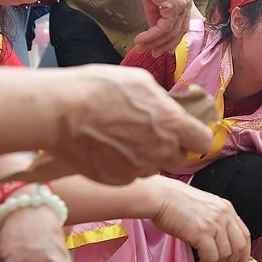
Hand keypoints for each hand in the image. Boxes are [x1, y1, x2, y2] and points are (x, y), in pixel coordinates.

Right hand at [52, 65, 211, 184]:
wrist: (58, 112)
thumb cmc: (98, 89)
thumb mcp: (141, 81)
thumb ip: (162, 101)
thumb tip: (170, 108)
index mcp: (172, 124)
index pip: (203, 142)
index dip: (195, 136)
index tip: (187, 132)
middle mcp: (160, 150)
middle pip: (179, 158)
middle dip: (171, 148)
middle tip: (152, 134)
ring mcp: (138, 168)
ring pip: (153, 167)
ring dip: (146, 156)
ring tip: (123, 138)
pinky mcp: (117, 180)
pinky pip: (130, 175)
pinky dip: (124, 165)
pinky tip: (108, 148)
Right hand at [129, 0, 196, 55]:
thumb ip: (156, 14)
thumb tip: (153, 31)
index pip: (182, 22)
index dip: (172, 38)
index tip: (160, 47)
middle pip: (180, 30)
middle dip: (165, 45)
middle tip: (153, 54)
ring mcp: (183, 2)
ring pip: (171, 31)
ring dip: (155, 43)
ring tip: (141, 49)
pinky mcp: (173, 4)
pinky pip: (164, 28)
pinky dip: (152, 36)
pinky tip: (141, 40)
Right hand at [148, 178, 250, 261]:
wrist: (159, 197)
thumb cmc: (174, 203)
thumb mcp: (204, 208)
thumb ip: (215, 222)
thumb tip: (218, 243)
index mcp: (226, 208)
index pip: (245, 234)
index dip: (246, 253)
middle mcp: (224, 215)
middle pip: (239, 246)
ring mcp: (214, 223)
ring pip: (225, 255)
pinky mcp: (202, 232)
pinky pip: (211, 258)